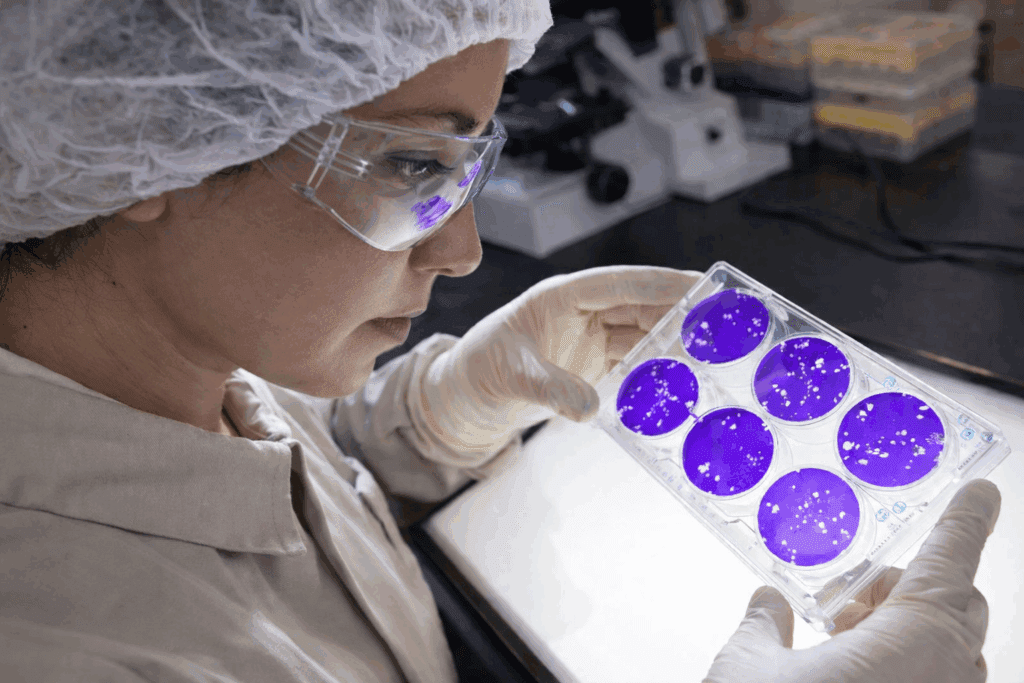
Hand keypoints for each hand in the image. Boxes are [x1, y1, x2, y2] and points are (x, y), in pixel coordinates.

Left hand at [413, 266, 701, 454]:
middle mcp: (583, 312)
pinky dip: (659, 366)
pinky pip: (636, 359)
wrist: (470, 396)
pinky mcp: (596, 363)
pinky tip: (685, 376)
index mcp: (562, 297)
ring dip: (676, 339)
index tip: (700, 284)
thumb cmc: (481, 369)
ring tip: (716, 349)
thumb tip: (589, 408)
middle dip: (682, 310)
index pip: (620, 283)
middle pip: (641, 304)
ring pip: (643, 331)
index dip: (661, 282)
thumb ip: (551, 389)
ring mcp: (592, 337)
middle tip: (725, 319)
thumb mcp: (513, 376)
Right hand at [704, 479, 1000, 682]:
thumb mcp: (749, 667)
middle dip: (899, 592)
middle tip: (842, 604)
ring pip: (945, 650)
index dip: (967, 517)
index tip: (983, 490)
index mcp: (916, 637)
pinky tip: (849, 675)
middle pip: (952, 604)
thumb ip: (764, 624)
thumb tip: (766, 603)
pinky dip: (901, 670)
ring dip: (898, 635)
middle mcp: (950, 675)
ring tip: (837, 645)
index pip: (952, 555)